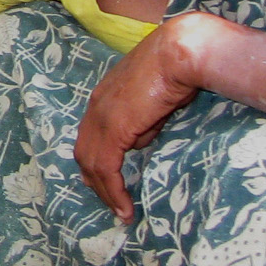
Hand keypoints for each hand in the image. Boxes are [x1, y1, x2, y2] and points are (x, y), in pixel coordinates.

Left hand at [72, 12, 218, 221]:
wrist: (181, 52)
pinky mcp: (113, 129)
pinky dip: (113, 191)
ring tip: (120, 213)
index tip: (104, 182)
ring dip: (105, 193)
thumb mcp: (156, 100)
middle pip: (84, 152)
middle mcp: (96, 106)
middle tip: (111, 203)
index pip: (90, 135)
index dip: (95, 160)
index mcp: (104, 96)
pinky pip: (106, 168)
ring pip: (92, 165)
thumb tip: (139, 140)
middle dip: (96, 182)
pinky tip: (125, 208)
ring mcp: (101, 117)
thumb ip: (144, 121)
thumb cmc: (177, 68)